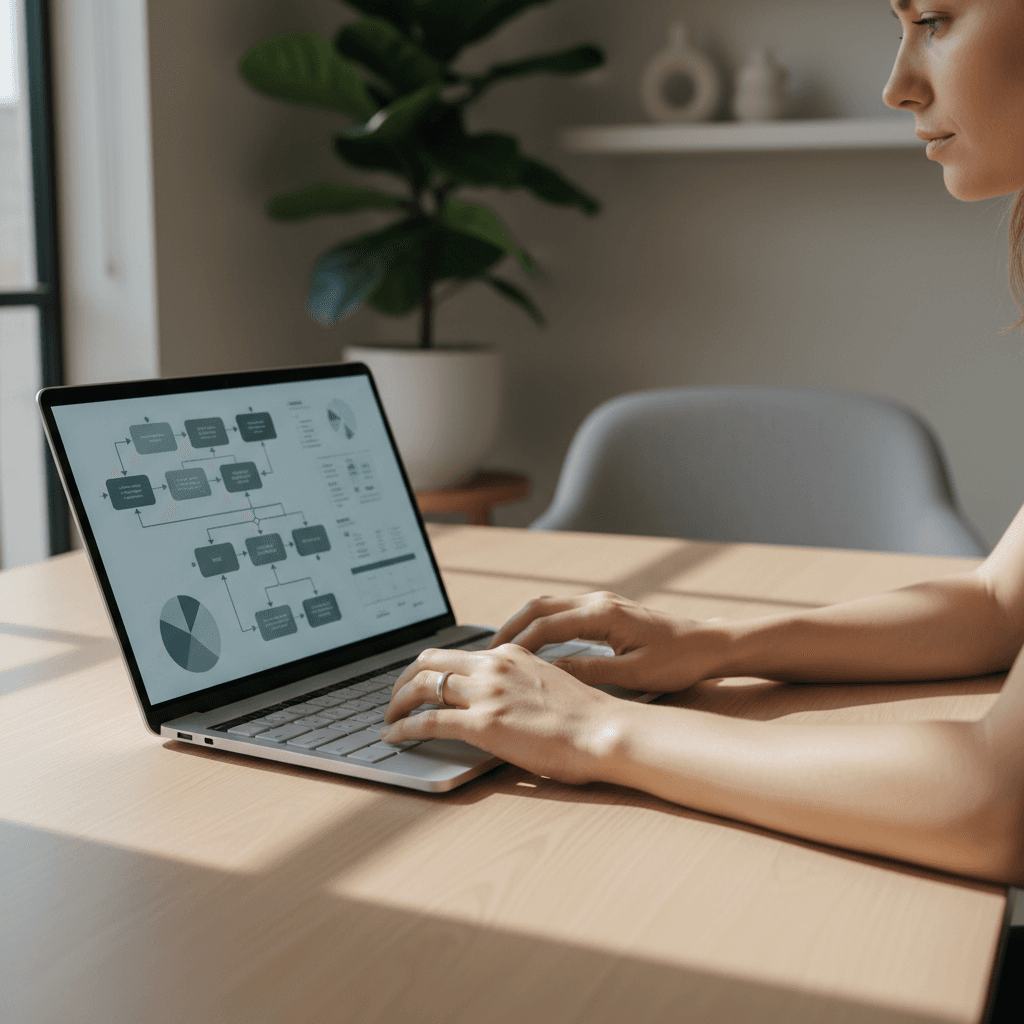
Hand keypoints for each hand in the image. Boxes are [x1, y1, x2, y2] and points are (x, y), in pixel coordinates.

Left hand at [380, 644, 626, 784]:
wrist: (605, 731)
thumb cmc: (586, 719)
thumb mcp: (548, 685)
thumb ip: (519, 685)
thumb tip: (502, 700)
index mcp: (510, 655)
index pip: (455, 654)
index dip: (429, 669)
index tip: (419, 683)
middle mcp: (494, 666)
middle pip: (429, 661)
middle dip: (404, 680)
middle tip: (395, 699)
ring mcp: (487, 693)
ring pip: (422, 686)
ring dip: (397, 702)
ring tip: (388, 719)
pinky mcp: (484, 724)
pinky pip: (428, 722)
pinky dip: (403, 728)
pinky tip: (393, 736)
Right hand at [488, 592, 725, 692]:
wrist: (709, 644)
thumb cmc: (677, 661)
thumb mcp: (633, 675)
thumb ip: (589, 672)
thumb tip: (548, 675)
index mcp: (603, 614)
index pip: (546, 626)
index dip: (517, 644)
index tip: (495, 663)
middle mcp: (598, 601)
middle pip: (539, 607)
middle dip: (509, 628)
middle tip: (485, 653)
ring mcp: (602, 602)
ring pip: (549, 606)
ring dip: (523, 624)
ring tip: (501, 650)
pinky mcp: (606, 609)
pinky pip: (563, 612)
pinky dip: (541, 625)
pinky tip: (533, 645)